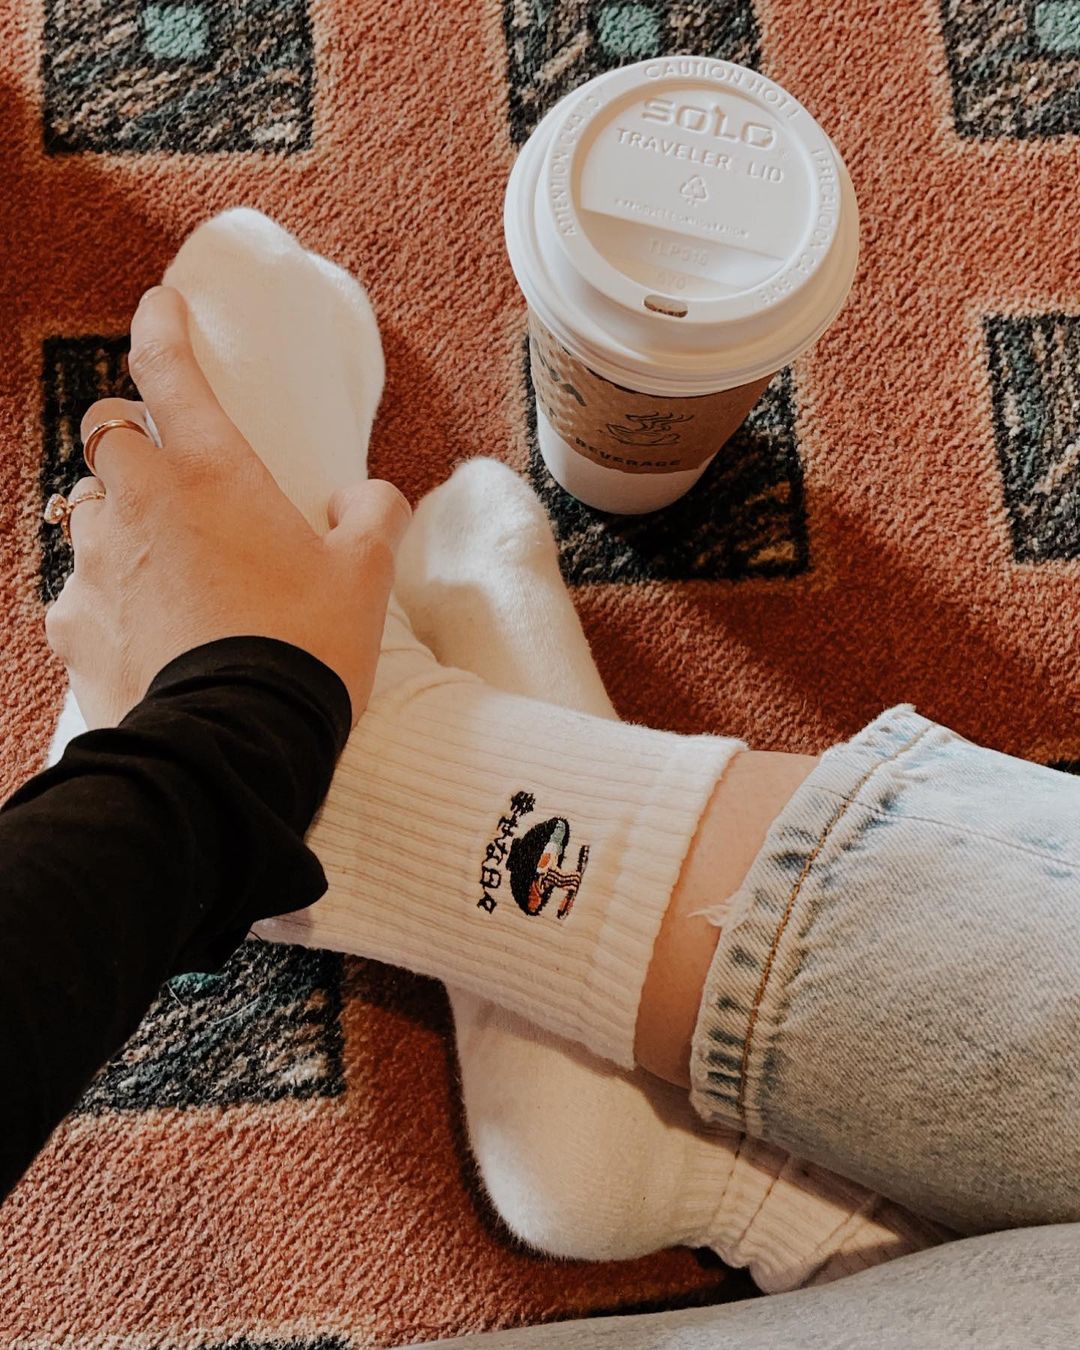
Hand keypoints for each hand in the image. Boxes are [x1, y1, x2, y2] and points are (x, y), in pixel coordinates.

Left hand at [45, 286, 408, 728]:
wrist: (239, 742)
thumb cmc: (305, 649)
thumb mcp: (365, 577)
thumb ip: (373, 516)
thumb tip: (360, 499)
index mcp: (211, 473)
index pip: (171, 370)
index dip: (162, 326)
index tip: (160, 305)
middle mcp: (141, 504)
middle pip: (105, 434)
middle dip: (130, 438)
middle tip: (169, 472)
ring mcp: (96, 566)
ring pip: (85, 513)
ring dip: (116, 520)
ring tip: (160, 563)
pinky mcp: (73, 626)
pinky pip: (74, 593)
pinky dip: (101, 598)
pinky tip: (139, 630)